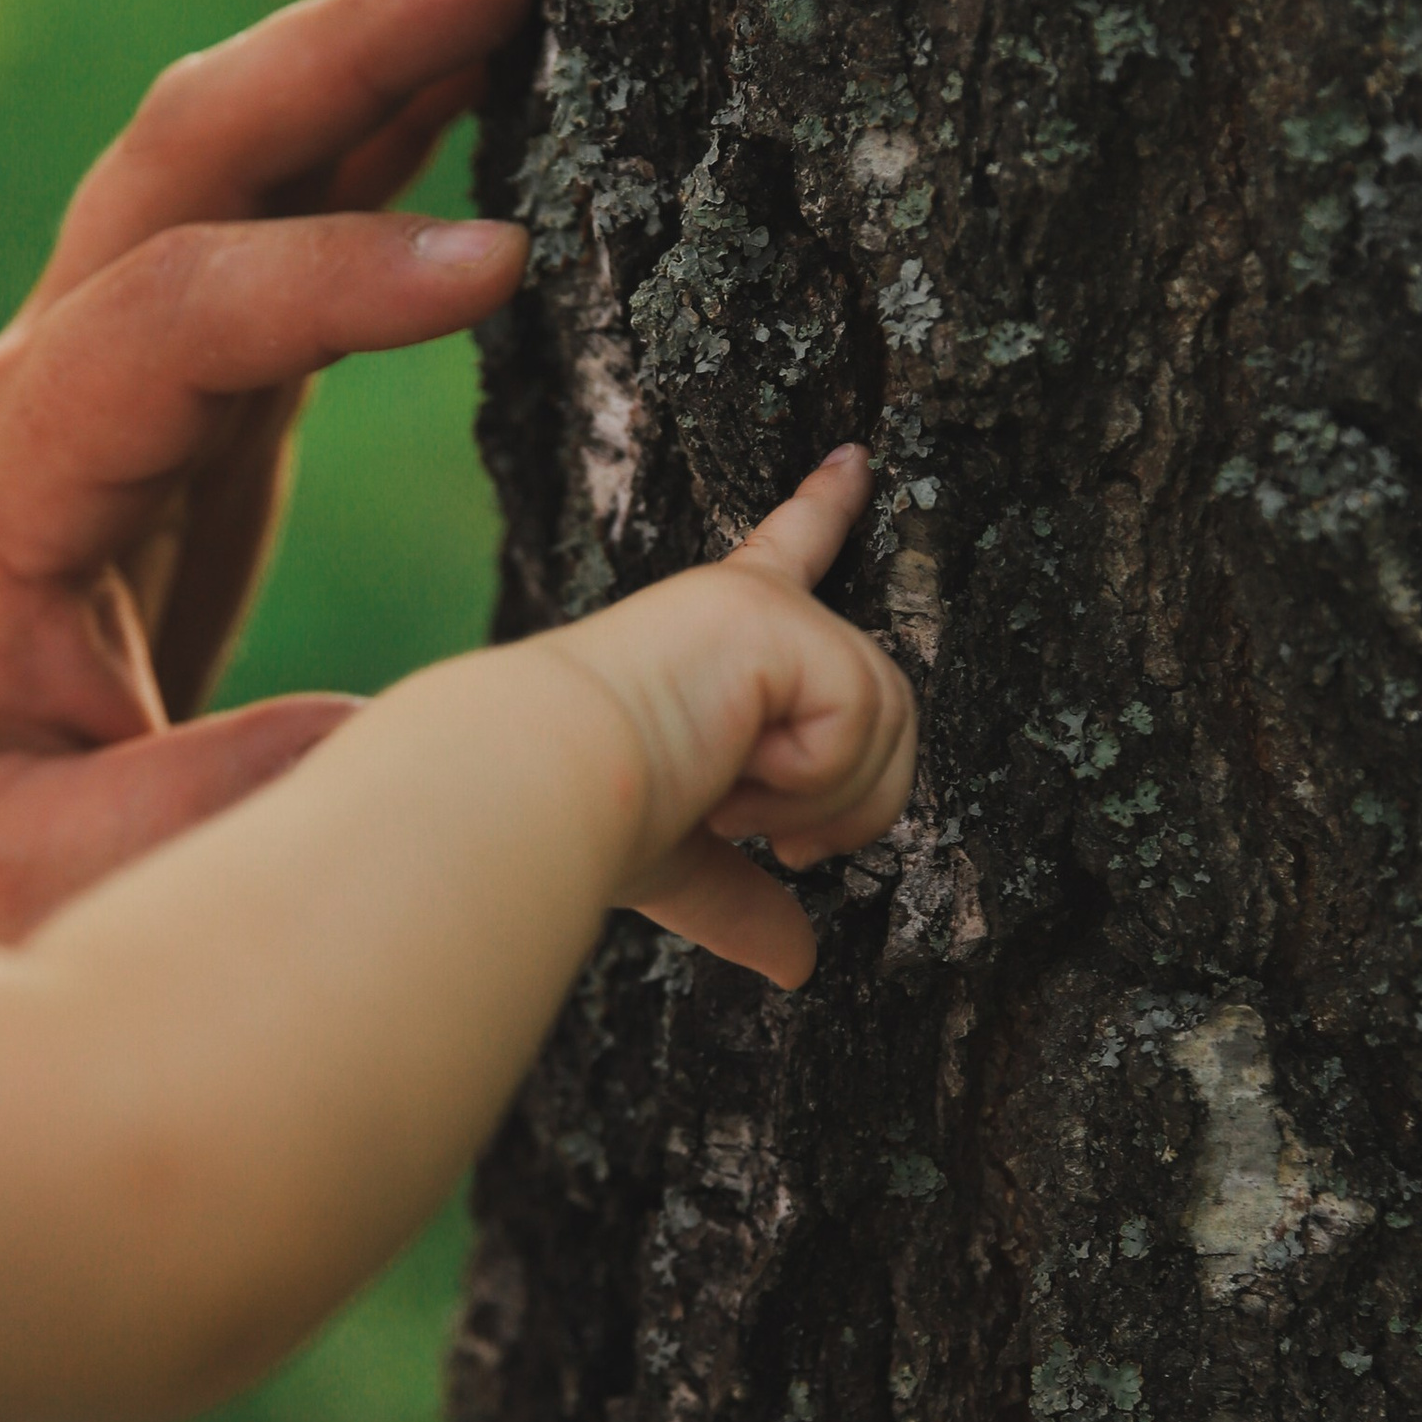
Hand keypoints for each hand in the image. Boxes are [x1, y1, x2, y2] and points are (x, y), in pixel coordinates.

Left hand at [0, 0, 535, 940]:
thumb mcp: (24, 872)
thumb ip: (181, 814)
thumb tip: (374, 754)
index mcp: (8, 484)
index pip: (164, 323)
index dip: (326, 283)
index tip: (496, 268)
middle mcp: (47, 374)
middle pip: (185, 160)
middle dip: (338, 46)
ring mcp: (108, 344)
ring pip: (228, 145)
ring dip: (364, 34)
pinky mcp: (182, 357)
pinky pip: (277, 199)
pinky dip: (375, 106)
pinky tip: (477, 32)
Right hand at [543, 443, 917, 988]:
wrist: (538, 787)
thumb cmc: (583, 820)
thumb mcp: (684, 863)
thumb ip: (746, 898)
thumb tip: (799, 965)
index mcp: (715, 642)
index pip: (783, 564)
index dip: (825, 507)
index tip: (857, 456)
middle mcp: (740, 607)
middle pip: (881, 697)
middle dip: (856, 792)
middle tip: (779, 837)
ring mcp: (760, 608)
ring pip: (883, 719)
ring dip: (823, 796)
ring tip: (737, 805)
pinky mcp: (774, 619)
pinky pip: (858, 717)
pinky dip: (813, 777)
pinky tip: (738, 775)